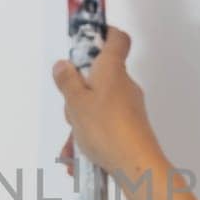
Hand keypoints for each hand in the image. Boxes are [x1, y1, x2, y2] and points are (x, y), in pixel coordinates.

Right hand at [52, 26, 164, 178]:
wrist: (136, 165)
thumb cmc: (106, 129)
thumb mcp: (76, 103)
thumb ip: (67, 82)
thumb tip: (63, 65)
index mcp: (112, 70)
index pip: (116, 39)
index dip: (103, 35)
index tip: (86, 41)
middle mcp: (124, 84)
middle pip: (98, 77)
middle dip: (78, 93)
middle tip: (70, 110)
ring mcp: (129, 107)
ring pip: (98, 105)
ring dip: (81, 122)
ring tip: (74, 144)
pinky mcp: (131, 126)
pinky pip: (104, 125)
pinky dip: (90, 138)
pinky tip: (79, 158)